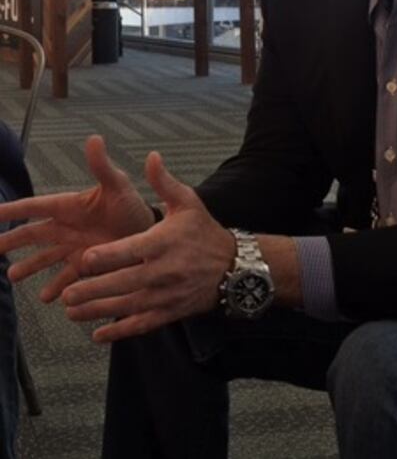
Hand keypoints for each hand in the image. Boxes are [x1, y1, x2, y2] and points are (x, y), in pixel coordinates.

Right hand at [0, 135, 153, 301]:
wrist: (152, 231)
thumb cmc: (133, 205)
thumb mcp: (118, 185)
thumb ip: (102, 166)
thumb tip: (94, 138)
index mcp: (70, 206)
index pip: (35, 207)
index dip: (13, 210)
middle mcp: (68, 228)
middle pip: (32, 234)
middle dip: (11, 240)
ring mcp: (75, 248)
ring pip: (44, 258)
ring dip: (29, 266)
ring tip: (12, 276)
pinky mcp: (86, 265)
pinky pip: (66, 278)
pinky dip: (56, 287)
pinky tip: (46, 297)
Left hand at [61, 150, 235, 342]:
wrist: (234, 267)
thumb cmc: (205, 232)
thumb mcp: (188, 202)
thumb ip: (163, 182)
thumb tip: (151, 157)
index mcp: (162, 242)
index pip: (129, 251)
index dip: (106, 256)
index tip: (84, 259)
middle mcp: (162, 272)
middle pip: (122, 283)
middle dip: (93, 290)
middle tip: (68, 293)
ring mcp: (165, 295)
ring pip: (126, 307)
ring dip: (97, 311)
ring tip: (71, 312)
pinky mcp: (169, 312)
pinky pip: (141, 325)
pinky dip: (119, 332)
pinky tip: (98, 334)